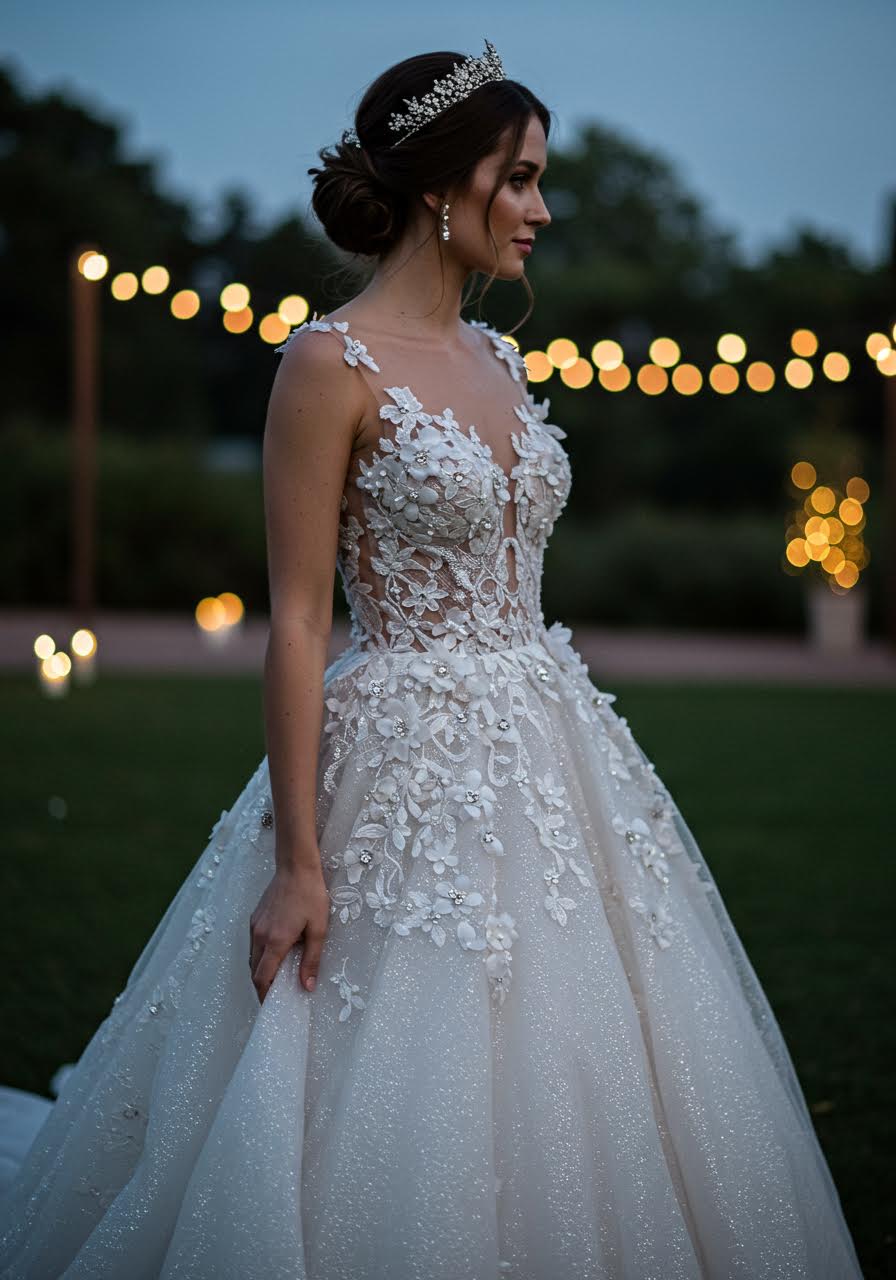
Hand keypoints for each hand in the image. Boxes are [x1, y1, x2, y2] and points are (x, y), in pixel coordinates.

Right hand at [249, 863, 329, 1003]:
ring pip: (252, 957)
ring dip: (261, 970)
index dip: (265, 995)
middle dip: (262, 986)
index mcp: (275, 941)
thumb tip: (307, 987)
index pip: (262, 978)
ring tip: (276, 977)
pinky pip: (254, 943)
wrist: (296, 866)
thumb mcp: (318, 929)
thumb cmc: (311, 896)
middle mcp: (260, 935)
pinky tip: (275, 954)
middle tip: (276, 996)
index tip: (271, 1007)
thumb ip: (311, 960)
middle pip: (254, 970)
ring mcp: (255, 925)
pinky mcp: (255, 917)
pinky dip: (260, 955)